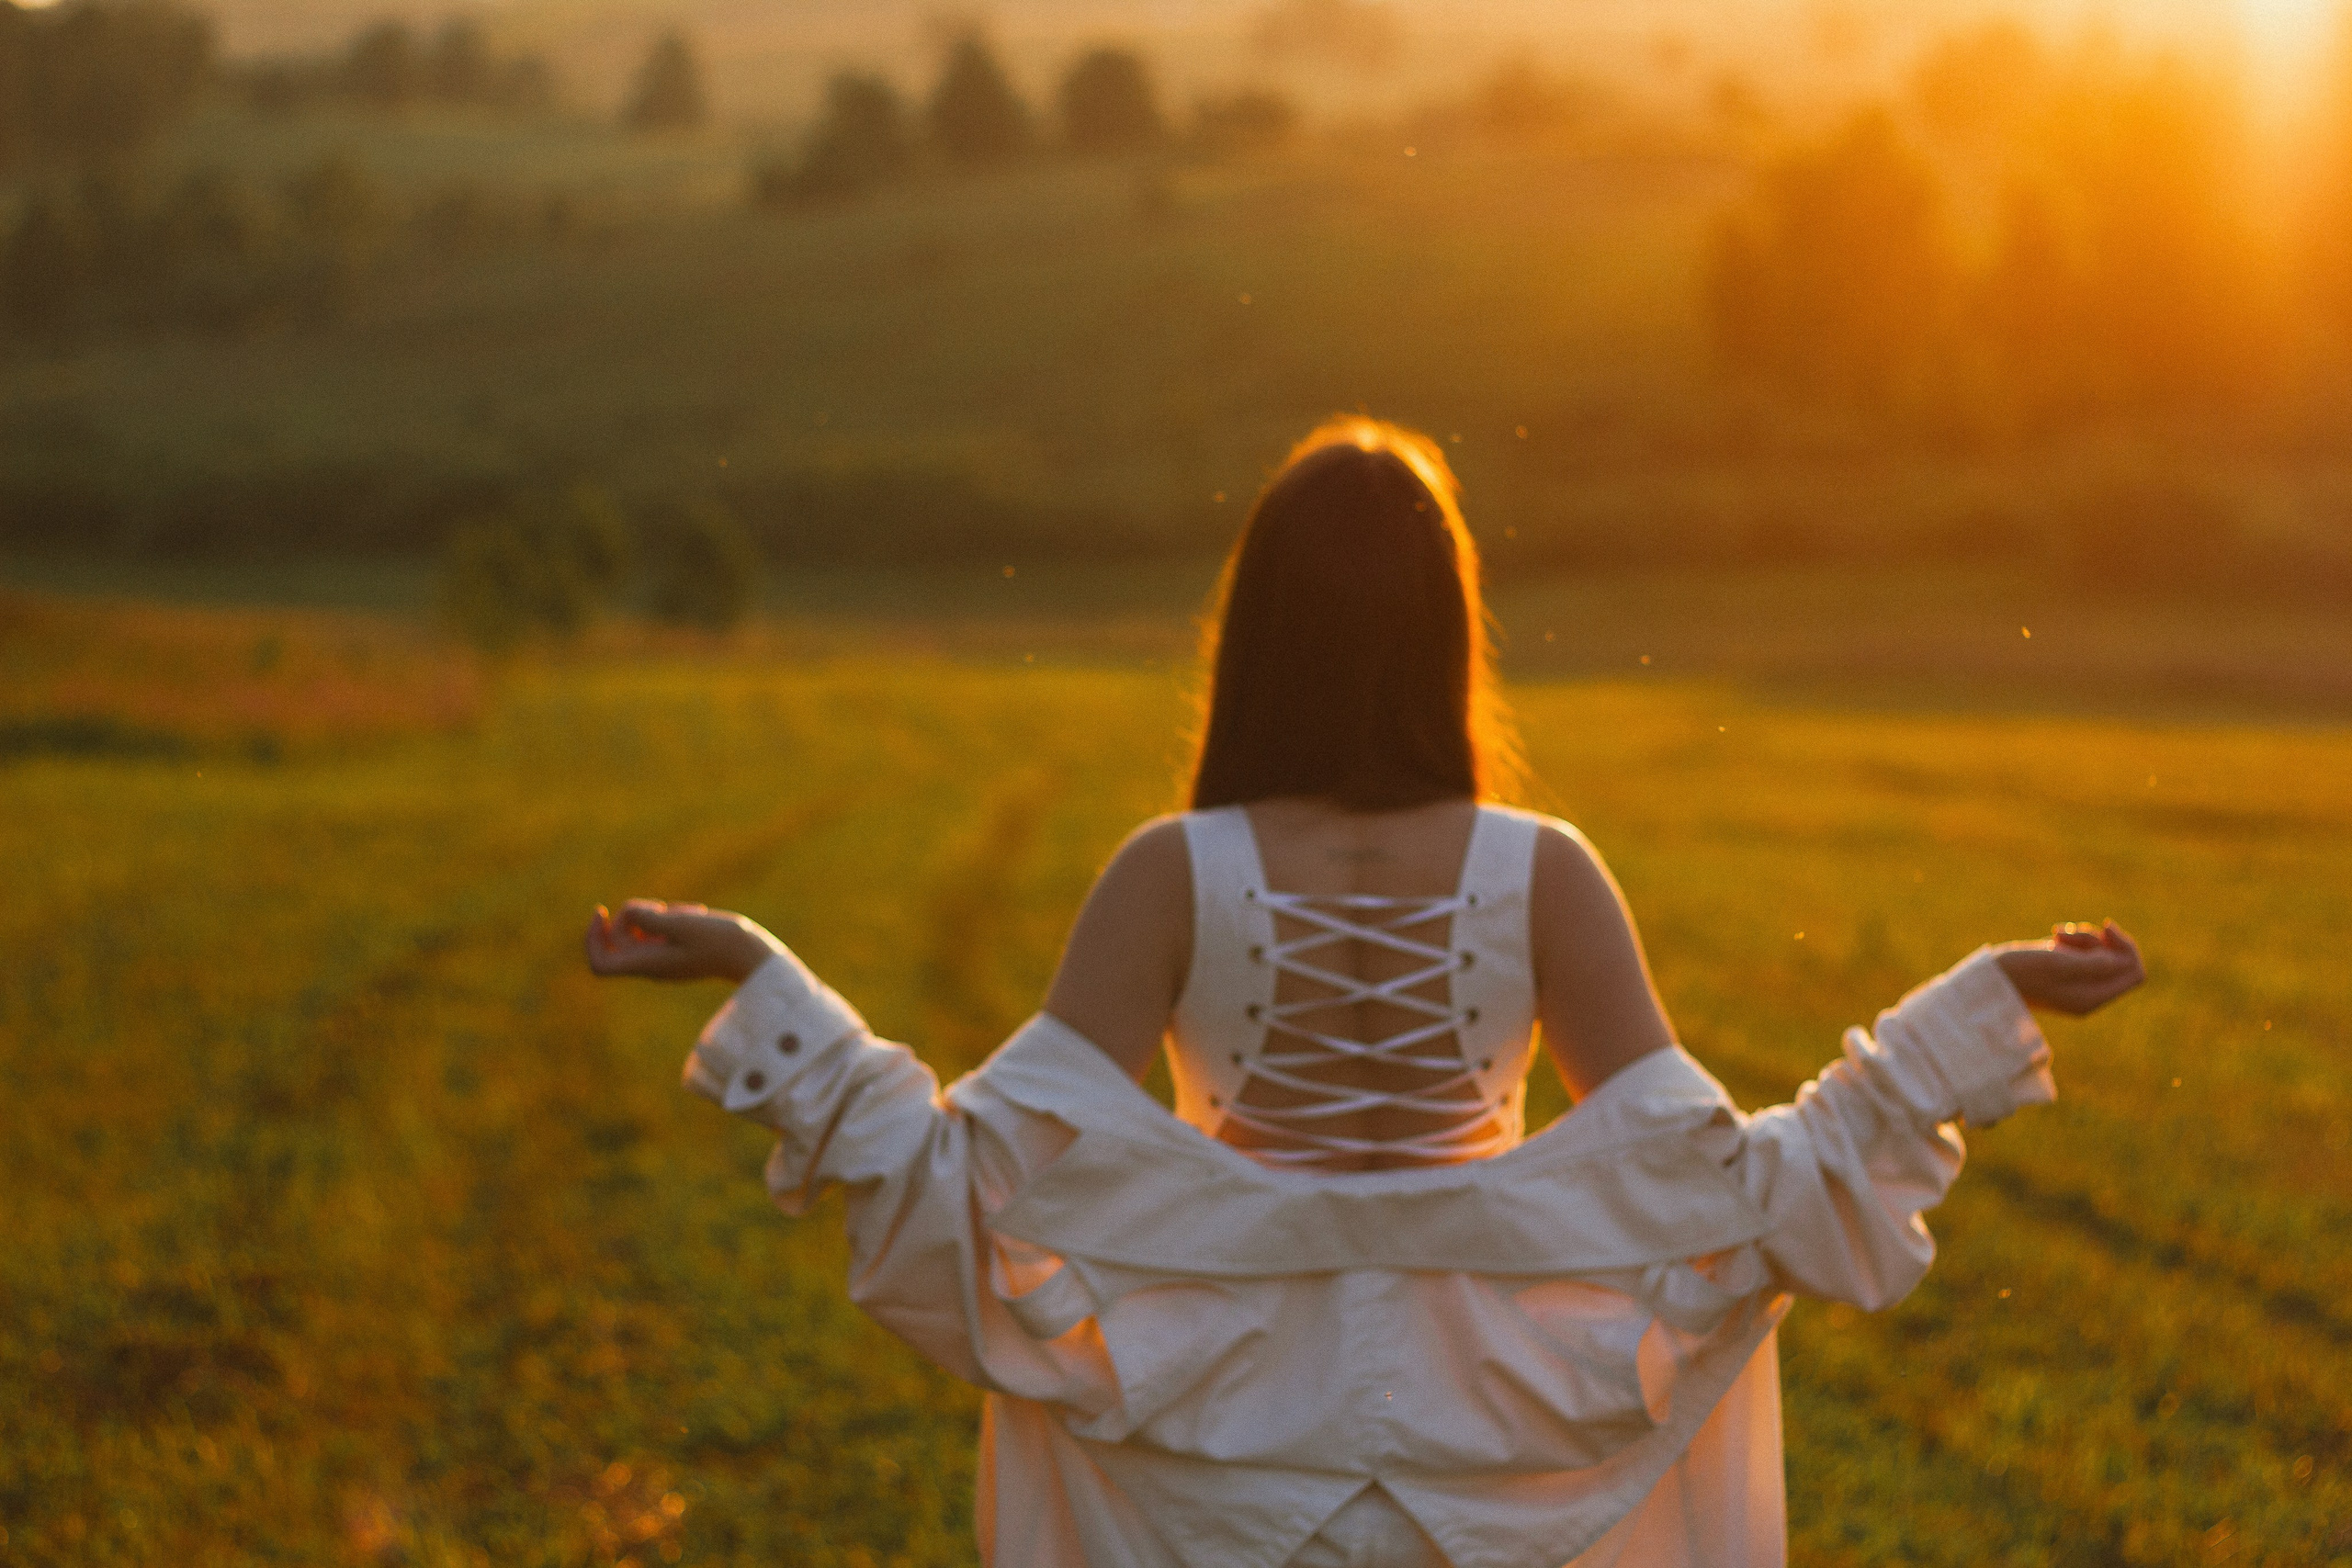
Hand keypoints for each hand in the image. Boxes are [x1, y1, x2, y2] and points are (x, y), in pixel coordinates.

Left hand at [584, 900, 777, 983]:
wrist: (752, 955)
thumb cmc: (719, 941)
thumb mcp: (681, 923)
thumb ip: (649, 918)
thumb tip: (625, 912)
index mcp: (647, 964)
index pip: (600, 964)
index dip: (592, 938)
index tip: (602, 913)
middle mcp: (652, 965)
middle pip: (619, 941)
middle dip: (630, 916)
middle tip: (657, 907)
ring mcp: (666, 960)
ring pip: (640, 933)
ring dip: (655, 914)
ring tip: (686, 910)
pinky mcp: (680, 952)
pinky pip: (661, 932)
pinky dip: (670, 918)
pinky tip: (694, 912)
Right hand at [1994, 921, 2144, 1016]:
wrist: (1989, 977)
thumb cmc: (2020, 971)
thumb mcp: (2059, 964)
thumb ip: (2095, 963)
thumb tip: (2122, 959)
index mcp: (2092, 998)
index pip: (2134, 973)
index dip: (2127, 948)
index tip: (2106, 929)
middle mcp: (2089, 993)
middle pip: (2120, 960)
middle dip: (2101, 940)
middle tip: (2073, 933)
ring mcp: (2077, 981)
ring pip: (2101, 951)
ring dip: (2083, 936)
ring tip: (2056, 935)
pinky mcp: (2065, 969)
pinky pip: (2085, 949)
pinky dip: (2074, 938)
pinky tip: (2053, 935)